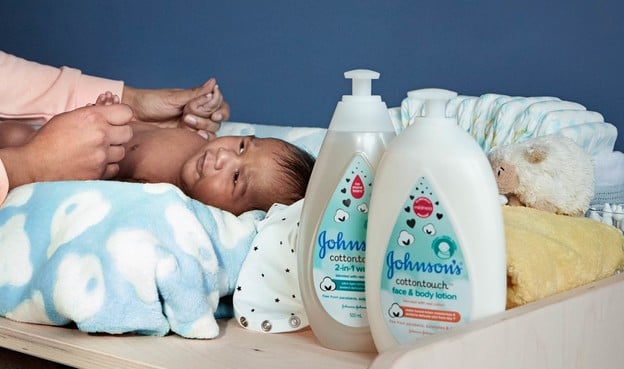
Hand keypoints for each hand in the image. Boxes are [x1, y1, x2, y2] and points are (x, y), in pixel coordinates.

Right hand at [0, 104, 132, 188]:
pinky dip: (107, 167)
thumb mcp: (69, 117)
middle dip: (119, 134)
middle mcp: (100, 135)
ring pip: (122, 152)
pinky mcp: (98, 173)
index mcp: (93, 117)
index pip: (126, 113)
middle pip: (128, 133)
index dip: (122, 117)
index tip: (116, 121)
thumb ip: (93, 114)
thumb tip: (111, 111)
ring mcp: (101, 156)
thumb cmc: (48, 139)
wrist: (33, 164)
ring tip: (97, 152)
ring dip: (112, 152)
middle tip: (107, 138)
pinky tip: (95, 164)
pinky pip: (115, 168)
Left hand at [122, 78, 229, 133]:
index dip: (221, 110)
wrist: (134, 115)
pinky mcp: (186, 138)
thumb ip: (197, 93)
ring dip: (202, 128)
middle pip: (217, 120)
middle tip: (188, 116)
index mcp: (198, 101)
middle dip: (206, 119)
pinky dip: (200, 139)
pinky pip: (201, 141)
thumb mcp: (175, 97)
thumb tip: (213, 83)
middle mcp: (199, 113)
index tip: (214, 114)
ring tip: (186, 123)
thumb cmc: (151, 101)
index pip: (220, 105)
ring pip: (212, 131)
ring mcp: (193, 126)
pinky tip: (194, 136)